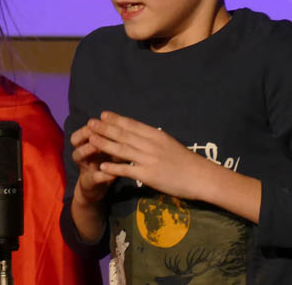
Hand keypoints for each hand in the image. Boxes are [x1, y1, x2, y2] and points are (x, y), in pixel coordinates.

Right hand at [69, 120, 117, 205]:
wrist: (96, 187)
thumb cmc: (106, 163)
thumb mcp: (110, 149)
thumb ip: (115, 139)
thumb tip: (129, 124)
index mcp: (86, 143)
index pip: (83, 130)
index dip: (91, 125)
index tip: (102, 119)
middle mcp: (81, 153)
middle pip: (75, 140)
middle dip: (84, 134)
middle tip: (94, 130)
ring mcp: (83, 167)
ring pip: (78, 155)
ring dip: (86, 150)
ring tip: (96, 147)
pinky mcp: (89, 182)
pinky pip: (94, 177)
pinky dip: (103, 175)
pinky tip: (113, 174)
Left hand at [86, 110, 212, 200]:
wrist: (201, 177)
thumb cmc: (186, 161)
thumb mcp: (169, 143)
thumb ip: (153, 139)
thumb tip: (139, 133)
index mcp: (156, 135)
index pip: (132, 124)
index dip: (116, 119)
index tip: (103, 114)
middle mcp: (151, 145)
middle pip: (124, 134)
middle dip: (105, 128)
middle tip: (90, 122)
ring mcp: (149, 160)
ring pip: (122, 149)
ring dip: (105, 143)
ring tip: (91, 139)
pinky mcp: (148, 175)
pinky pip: (127, 170)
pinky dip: (113, 168)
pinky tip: (102, 166)